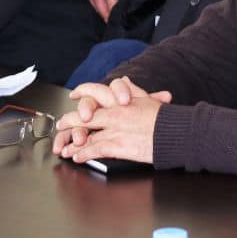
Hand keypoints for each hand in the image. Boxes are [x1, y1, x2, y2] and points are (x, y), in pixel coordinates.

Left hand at [52, 77, 170, 159]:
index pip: (96, 91)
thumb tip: (124, 81)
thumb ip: (133, 90)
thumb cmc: (164, 118)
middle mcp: (114, 112)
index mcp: (120, 100)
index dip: (82, 92)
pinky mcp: (117, 146)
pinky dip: (83, 154)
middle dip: (69, 121)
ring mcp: (114, 129)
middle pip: (84, 114)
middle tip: (62, 124)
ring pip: (86, 134)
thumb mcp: (147, 98)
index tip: (74, 95)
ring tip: (65, 147)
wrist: (175, 133)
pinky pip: (94, 150)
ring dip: (73, 142)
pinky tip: (77, 157)